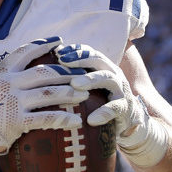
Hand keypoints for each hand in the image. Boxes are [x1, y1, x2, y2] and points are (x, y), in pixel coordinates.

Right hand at [0, 37, 87, 158]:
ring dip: (70, 94)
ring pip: (49, 93)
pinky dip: (63, 119)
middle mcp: (8, 83)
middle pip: (45, 73)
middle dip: (67, 73)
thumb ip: (5, 74)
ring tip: (84, 95)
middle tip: (82, 75)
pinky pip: (46, 118)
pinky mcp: (17, 121)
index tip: (60, 41)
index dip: (44, 44)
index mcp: (2, 71)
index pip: (25, 52)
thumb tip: (24, 63)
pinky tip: (76, 120)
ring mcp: (13, 101)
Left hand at [56, 43, 167, 166]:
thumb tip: (43, 71)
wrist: (128, 121)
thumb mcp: (89, 87)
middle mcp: (113, 74)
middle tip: (62, 61)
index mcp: (103, 67)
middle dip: (80, 58)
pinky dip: (104, 113)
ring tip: (75, 85)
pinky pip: (115, 108)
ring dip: (91, 80)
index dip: (74, 50)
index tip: (57, 52)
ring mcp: (121, 90)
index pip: (89, 52)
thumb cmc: (101, 101)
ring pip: (108, 78)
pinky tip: (91, 119)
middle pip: (98, 59)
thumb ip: (73, 77)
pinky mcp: (125, 108)